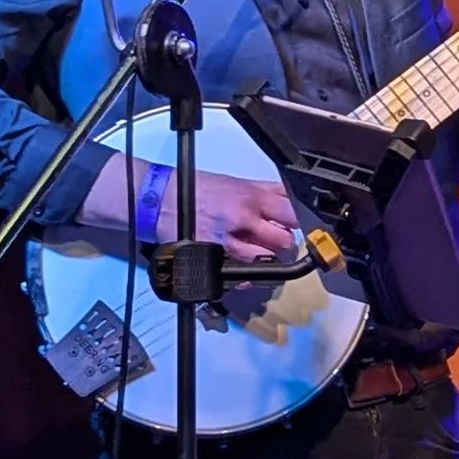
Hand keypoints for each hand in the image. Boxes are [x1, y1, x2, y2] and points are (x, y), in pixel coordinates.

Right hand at [165, 171, 302, 262]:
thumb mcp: (238, 182)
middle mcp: (244, 220)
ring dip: (266, 258)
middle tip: (274, 238)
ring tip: (257, 251)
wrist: (161, 200)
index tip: (296, 224)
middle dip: (283, 241)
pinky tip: (242, 265)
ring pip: (266, 260)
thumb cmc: (197, 190)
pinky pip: (242, 276)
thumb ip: (268, 191)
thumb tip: (292, 197)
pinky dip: (246, 274)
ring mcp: (230, 241)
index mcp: (252, 198)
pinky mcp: (215, 258)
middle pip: (284, 241)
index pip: (292, 214)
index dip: (297, 221)